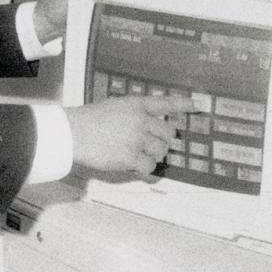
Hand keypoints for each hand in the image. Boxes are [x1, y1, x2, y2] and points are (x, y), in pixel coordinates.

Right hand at [65, 95, 199, 175]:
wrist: (74, 133)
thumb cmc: (89, 121)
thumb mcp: (115, 107)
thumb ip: (134, 114)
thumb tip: (150, 128)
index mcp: (136, 105)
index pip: (166, 102)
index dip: (183, 104)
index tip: (197, 105)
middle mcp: (141, 120)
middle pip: (168, 133)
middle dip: (162, 141)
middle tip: (150, 146)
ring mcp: (137, 138)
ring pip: (160, 151)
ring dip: (152, 155)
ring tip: (136, 154)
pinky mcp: (131, 156)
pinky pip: (150, 166)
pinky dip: (145, 168)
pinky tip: (134, 165)